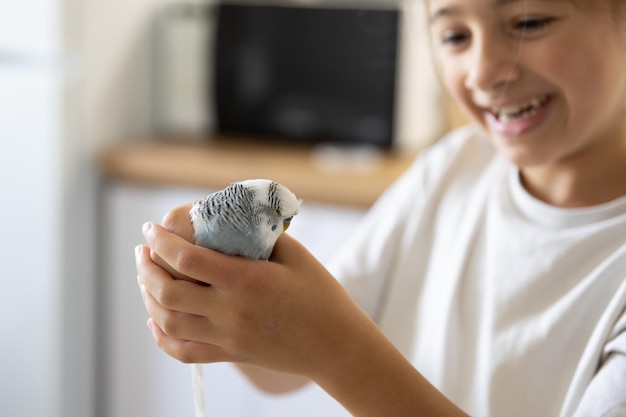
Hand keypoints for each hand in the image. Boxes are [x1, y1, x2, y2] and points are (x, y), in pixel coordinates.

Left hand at [136, 210, 364, 377]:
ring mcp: (227, 337)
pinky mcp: (230, 354)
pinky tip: (155, 321)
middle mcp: (230, 311)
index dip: (161, 241)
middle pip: (168, 291)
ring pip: (169, 321)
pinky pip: (184, 352)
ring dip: (149, 297)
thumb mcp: (296, 256)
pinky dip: (161, 337)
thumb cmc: (321, 296)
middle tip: (144, 251)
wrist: (335, 345)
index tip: (151, 228)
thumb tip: (232, 220)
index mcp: (246, 281)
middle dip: (147, 268)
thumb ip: (261, 237)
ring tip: (146, 278)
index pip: (187, 258)